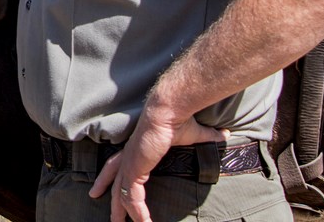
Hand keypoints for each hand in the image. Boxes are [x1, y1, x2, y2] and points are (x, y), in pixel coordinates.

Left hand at [89, 113, 228, 221]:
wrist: (169, 111)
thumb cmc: (179, 120)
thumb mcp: (195, 134)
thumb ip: (207, 137)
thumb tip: (224, 135)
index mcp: (136, 148)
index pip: (117, 163)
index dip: (108, 176)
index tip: (100, 187)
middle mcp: (129, 156)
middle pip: (112, 178)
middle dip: (107, 194)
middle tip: (104, 207)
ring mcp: (130, 164)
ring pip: (121, 194)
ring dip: (122, 212)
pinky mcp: (135, 170)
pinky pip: (133, 198)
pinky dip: (138, 213)